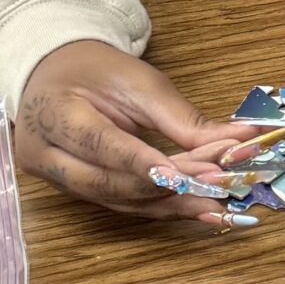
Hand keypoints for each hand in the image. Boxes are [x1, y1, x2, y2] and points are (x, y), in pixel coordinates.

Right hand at [16, 39, 258, 225]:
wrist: (57, 75)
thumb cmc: (96, 72)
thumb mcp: (138, 81)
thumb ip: (180, 117)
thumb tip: (237, 139)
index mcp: (55, 114)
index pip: (100, 144)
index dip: (142, 163)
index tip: (183, 174)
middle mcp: (47, 154)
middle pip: (109, 182)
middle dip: (167, 186)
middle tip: (217, 182)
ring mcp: (57, 179)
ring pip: (118, 201)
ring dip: (171, 204)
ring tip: (216, 203)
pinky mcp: (76, 193)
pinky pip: (121, 205)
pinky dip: (161, 208)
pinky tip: (198, 211)